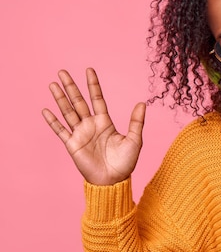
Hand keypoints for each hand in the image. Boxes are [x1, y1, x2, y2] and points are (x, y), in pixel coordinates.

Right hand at [41, 68, 145, 184]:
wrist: (113, 181)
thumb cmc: (125, 162)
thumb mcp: (135, 140)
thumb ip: (136, 122)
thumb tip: (143, 103)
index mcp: (105, 122)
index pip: (97, 99)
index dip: (93, 85)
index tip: (89, 70)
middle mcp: (91, 125)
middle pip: (78, 102)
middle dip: (71, 87)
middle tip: (62, 71)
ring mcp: (80, 134)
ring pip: (68, 112)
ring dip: (60, 99)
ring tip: (53, 84)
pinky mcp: (72, 145)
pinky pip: (61, 130)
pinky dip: (53, 121)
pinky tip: (46, 110)